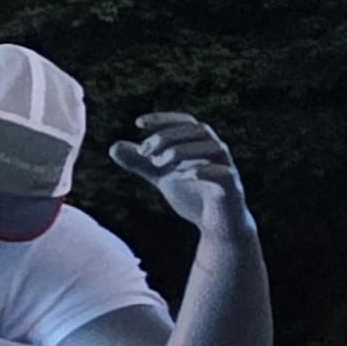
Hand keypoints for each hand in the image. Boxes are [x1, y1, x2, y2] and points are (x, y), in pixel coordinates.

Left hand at [109, 112, 250, 236]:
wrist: (216, 226)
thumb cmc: (193, 196)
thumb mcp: (162, 177)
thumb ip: (141, 163)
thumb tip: (113, 147)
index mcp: (199, 146)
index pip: (185, 122)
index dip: (164, 119)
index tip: (138, 122)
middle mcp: (215, 153)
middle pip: (199, 130)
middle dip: (169, 136)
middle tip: (144, 150)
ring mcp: (227, 168)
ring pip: (215, 147)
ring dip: (184, 150)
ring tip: (158, 162)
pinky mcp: (232, 189)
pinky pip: (225, 174)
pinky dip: (206, 171)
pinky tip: (185, 175)